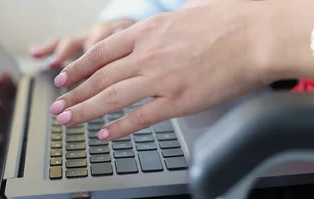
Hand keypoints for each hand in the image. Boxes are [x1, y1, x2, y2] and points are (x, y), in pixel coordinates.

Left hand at [49, 1, 274, 139]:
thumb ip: (160, 30)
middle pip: (99, 77)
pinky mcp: (178, 101)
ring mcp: (161, 79)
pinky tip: (105, 134)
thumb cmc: (228, 22)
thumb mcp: (182, 16)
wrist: (256, 35)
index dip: (78, 67)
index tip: (64, 77)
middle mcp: (147, 55)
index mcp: (147, 32)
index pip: (100, 52)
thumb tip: (151, 35)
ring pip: (111, 97)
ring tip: (69, 120)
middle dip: (74, 93)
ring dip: (85, 110)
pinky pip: (141, 118)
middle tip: (58, 105)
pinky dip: (119, 127)